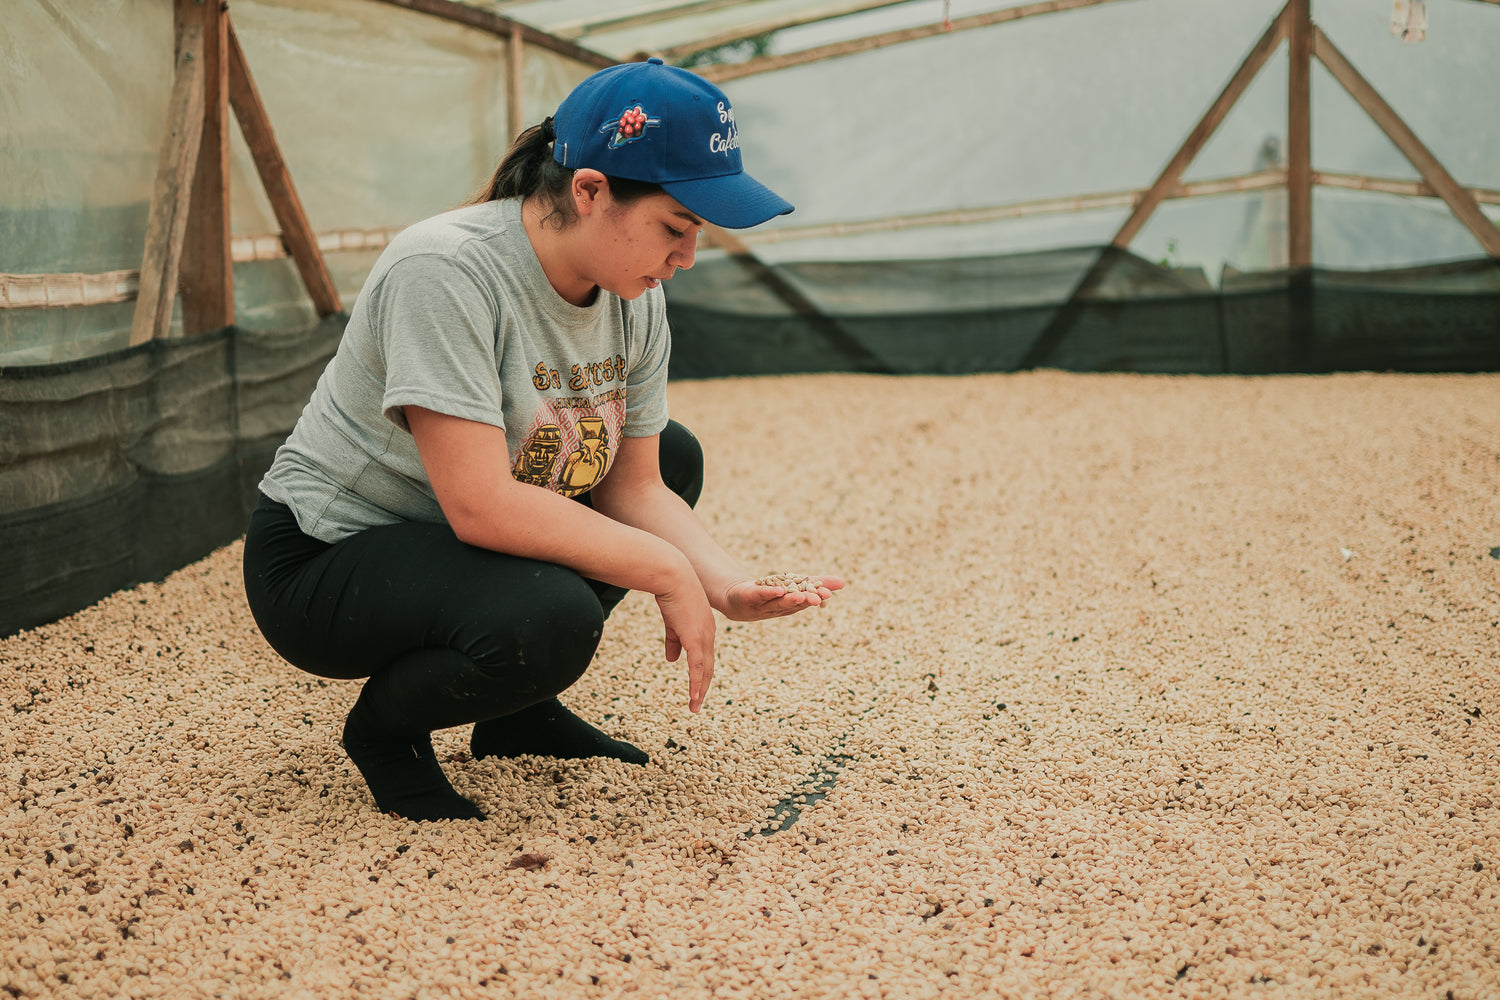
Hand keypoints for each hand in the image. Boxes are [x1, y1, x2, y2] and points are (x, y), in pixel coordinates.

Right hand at [654, 574, 716, 712]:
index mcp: (704, 630)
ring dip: (699, 690)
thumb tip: (672, 660)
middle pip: (708, 667)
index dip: (701, 673)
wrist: (673, 577)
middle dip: (703, 687)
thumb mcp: (672, 621)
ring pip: (704, 670)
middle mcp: (708, 635)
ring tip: (694, 707)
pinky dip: (696, 683)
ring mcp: (703, 637)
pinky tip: (694, 696)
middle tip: (697, 703)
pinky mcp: (695, 638)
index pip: (704, 657)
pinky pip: (697, 667)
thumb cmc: (671, 594)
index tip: (698, 687)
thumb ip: (674, 640)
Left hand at [719, 575, 845, 622]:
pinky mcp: (752, 597)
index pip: (807, 598)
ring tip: (800, 596)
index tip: (828, 593)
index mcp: (793, 603)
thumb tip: (843, 582)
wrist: (740, 600)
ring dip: (790, 600)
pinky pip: (761, 595)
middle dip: (805, 601)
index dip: (816, 596)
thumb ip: (818, 583)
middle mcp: (781, 606)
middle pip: (795, 603)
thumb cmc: (772, 593)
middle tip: (817, 599)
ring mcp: (765, 603)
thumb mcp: (795, 585)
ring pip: (779, 602)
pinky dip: (769, 593)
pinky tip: (777, 590)